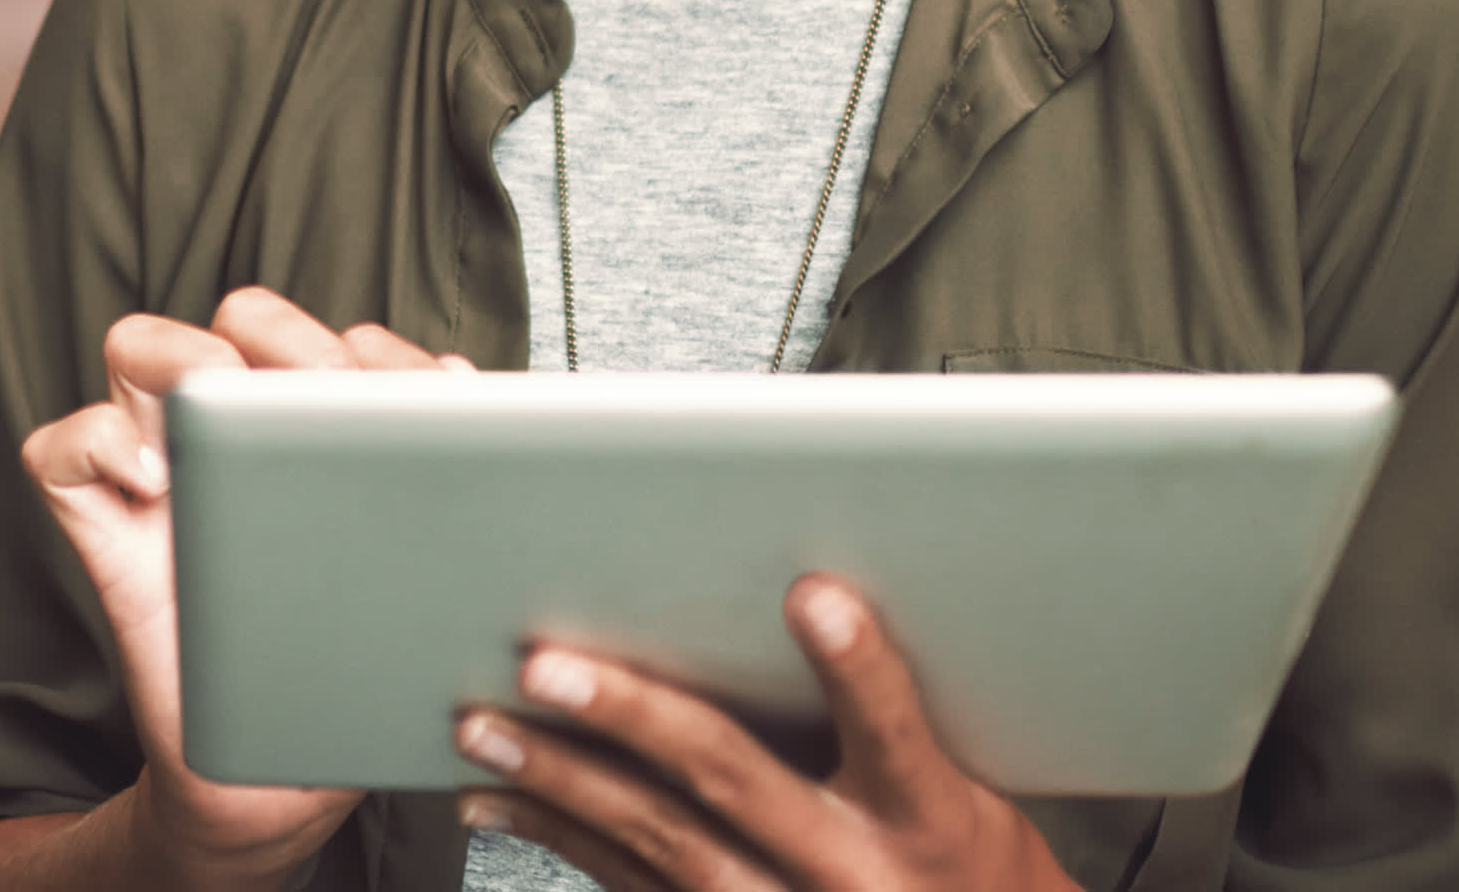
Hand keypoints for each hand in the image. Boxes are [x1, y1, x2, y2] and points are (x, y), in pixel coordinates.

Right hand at [20, 287, 471, 887]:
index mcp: (313, 447)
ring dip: (182, 355)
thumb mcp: (420, 595)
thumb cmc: (350, 687)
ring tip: (226, 407)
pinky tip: (157, 481)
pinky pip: (59, 451)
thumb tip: (466, 387)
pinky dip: (95, 442)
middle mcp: (235, 445)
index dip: (379, 349)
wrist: (277, 799)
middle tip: (327, 395)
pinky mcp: (103, 536)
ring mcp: (161, 479)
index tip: (433, 397)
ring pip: (136, 349)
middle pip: (238, 319)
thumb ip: (440, 500)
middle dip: (287, 333)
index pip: (343, 346)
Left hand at [454, 576, 1074, 891]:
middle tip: (548, 665)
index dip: (856, 668)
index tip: (813, 595)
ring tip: (483, 724)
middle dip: (632, 718)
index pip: (894, 733)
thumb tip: (806, 595)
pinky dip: (559, 837)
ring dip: (560, 778)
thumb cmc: (971, 871)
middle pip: (732, 781)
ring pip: (657, 841)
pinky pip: (629, 887)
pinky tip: (498, 800)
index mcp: (931, 825)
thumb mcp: (975, 796)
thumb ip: (902, 718)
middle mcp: (851, 880)